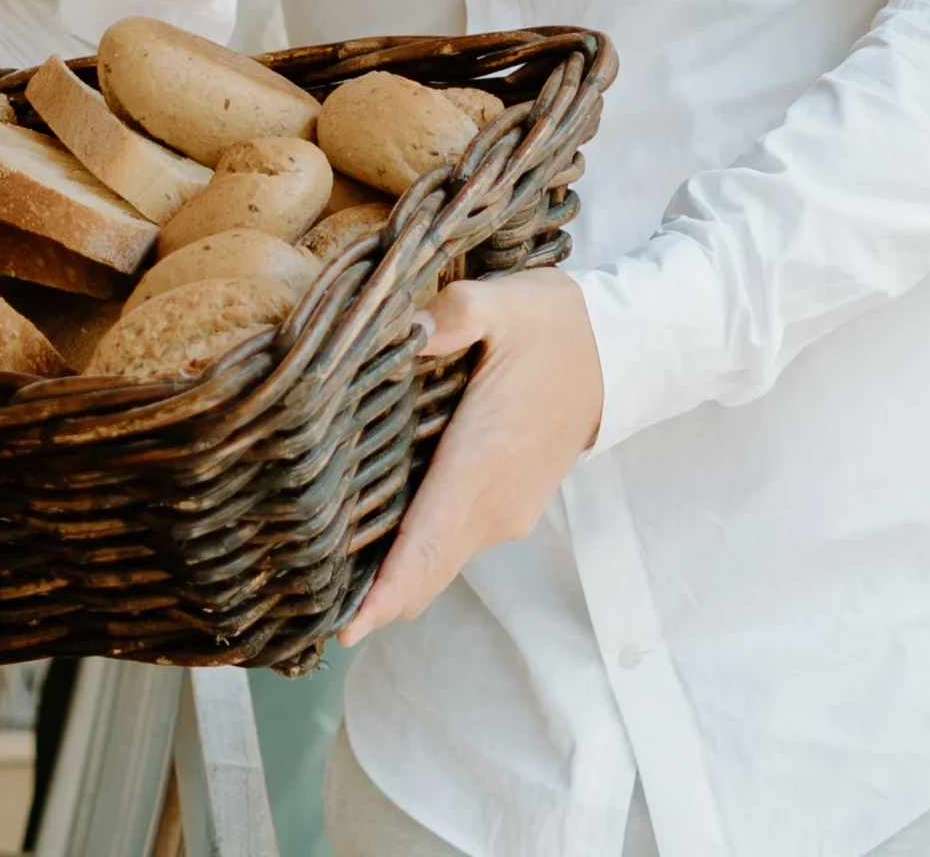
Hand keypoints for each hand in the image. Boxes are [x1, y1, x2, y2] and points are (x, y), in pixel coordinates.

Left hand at [338, 269, 603, 645]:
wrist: (616, 354)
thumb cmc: (554, 327)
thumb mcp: (505, 301)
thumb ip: (456, 314)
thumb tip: (410, 331)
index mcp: (483, 459)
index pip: (428, 540)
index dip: (387, 588)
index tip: (347, 627)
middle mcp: (493, 501)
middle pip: (428, 570)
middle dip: (376, 601)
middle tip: (313, 615)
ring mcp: (505, 511)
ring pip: (440, 563)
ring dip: (395, 580)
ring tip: (334, 582)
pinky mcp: (510, 507)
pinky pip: (455, 546)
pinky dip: (418, 560)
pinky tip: (381, 549)